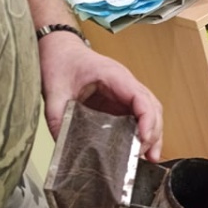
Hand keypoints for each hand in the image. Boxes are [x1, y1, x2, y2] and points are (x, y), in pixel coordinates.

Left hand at [38, 34, 162, 160]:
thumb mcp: (54, 92)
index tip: (143, 138)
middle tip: (144, 155)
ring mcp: (125, 93)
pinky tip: (143, 149)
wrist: (59, 49)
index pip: (140, 98)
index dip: (147, 119)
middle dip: (153, 133)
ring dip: (153, 135)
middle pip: (152, 108)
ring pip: (150, 114)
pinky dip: (144, 133)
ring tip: (150, 157)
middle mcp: (126, 84)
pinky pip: (140, 117)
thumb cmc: (61, 61)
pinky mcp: (121, 102)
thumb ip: (58, 119)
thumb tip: (64, 146)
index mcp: (113, 76)